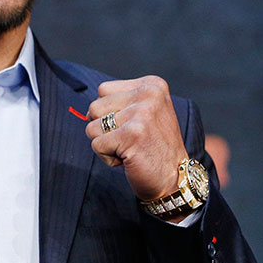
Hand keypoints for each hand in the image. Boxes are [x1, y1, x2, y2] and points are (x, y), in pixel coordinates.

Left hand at [85, 76, 189, 204]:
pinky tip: (129, 158)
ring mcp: (141, 113)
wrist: (175, 178)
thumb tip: (86, 110)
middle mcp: (149, 94)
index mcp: (152, 84)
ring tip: (130, 148)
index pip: (103, 90)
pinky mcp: (132, 134)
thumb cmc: (153, 146)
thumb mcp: (144, 111)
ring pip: (92, 126)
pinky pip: (96, 144)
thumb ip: (119, 101)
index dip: (109, 112)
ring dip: (105, 143)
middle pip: (94, 107)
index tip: (134, 125)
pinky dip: (107, 157)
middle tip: (131, 139)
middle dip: (104, 129)